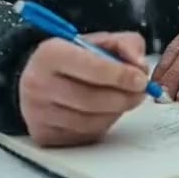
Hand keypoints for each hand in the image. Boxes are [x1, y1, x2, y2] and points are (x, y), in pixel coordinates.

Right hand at [17, 32, 148, 146]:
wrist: (39, 79)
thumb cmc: (73, 59)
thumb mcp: (99, 41)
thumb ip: (126, 45)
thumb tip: (140, 66)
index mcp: (50, 54)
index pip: (92, 67)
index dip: (121, 75)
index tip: (141, 80)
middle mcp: (38, 83)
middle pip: (91, 99)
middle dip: (123, 97)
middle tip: (140, 93)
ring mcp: (37, 112)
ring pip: (89, 121)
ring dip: (115, 113)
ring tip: (122, 101)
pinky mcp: (43, 134)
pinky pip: (82, 136)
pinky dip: (101, 126)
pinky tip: (103, 113)